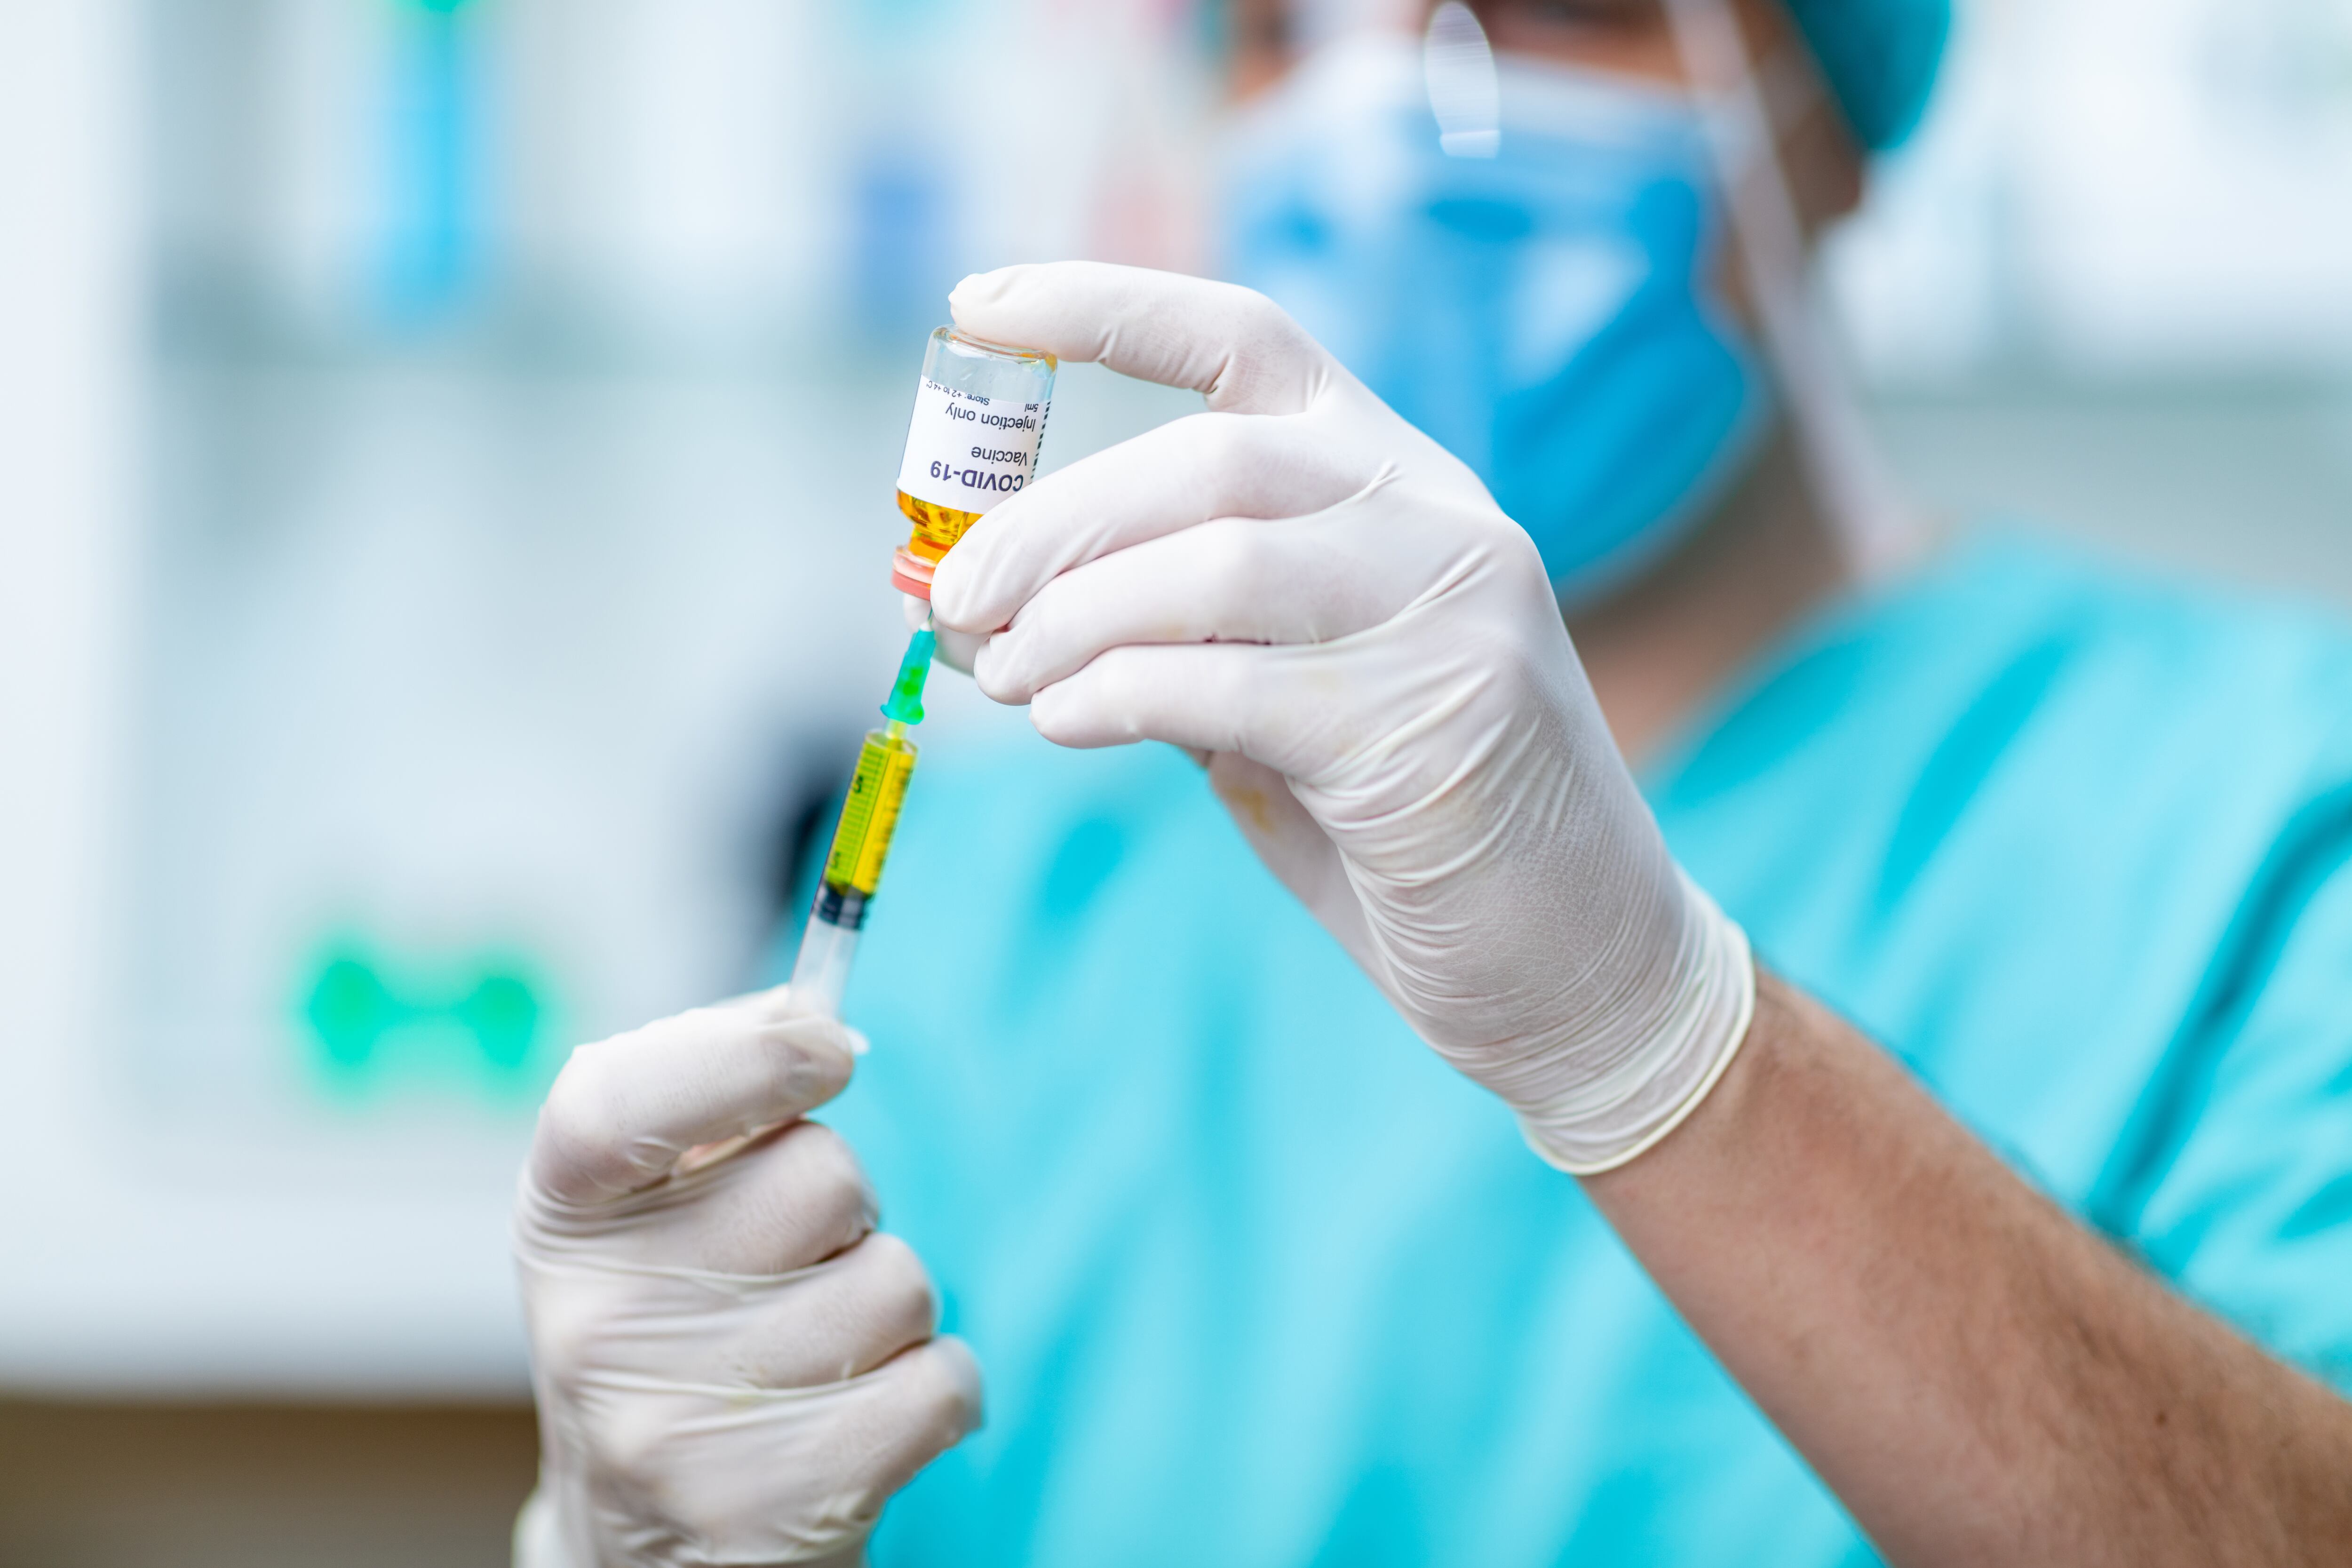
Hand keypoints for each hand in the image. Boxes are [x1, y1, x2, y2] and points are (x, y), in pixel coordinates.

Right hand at [513, 987, 980, 1566]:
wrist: (653, 1547)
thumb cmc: (683, 1325)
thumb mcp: (654, 1208)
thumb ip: (718, 1090)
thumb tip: (810, 1008)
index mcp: (561, 1223)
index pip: (625, 1100)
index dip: (746, 1052)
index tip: (827, 1050)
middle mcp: (596, 1325)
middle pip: (822, 1176)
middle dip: (845, 1206)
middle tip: (791, 1266)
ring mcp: (676, 1430)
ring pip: (897, 1281)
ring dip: (891, 1308)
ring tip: (816, 1355)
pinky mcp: (772, 1513)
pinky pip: (942, 1382)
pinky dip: (936, 1391)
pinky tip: (862, 1420)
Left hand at [932, 261, 1752, 1172]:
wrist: (1585, 969)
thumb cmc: (1414, 834)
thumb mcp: (1287, 702)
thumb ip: (1181, 633)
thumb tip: (989, 604)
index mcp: (1401, 486)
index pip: (1248, 339)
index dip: (1103, 307)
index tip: (976, 312)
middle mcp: (1441, 521)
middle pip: (1209, 460)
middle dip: (1052, 524)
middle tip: (954, 596)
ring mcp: (1455, 615)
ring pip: (1216, 560)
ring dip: (1075, 618)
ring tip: (1002, 675)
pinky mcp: (1434, 727)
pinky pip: (1233, 685)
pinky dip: (1119, 694)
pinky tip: (1062, 724)